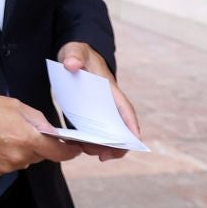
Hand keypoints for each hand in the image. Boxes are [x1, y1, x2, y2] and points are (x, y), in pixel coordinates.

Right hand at [0, 93, 81, 177]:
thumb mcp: (15, 106)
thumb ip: (37, 120)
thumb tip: (50, 132)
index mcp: (28, 139)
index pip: (58, 153)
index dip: (70, 152)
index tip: (75, 149)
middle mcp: (19, 158)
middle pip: (40, 155)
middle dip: (38, 144)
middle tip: (24, 128)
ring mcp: (5, 167)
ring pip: (24, 160)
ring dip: (21, 150)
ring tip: (3, 133)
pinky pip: (9, 164)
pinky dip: (7, 155)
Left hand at [58, 41, 141, 161]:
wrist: (72, 57)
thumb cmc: (79, 54)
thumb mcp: (75, 51)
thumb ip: (74, 55)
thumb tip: (71, 65)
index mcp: (110, 89)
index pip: (125, 108)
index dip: (131, 125)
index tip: (135, 140)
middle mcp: (108, 103)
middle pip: (119, 127)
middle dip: (116, 144)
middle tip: (104, 157)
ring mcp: (98, 110)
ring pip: (105, 132)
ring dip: (101, 145)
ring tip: (87, 152)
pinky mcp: (86, 114)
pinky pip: (91, 132)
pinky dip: (88, 141)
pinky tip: (77, 147)